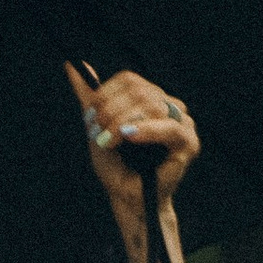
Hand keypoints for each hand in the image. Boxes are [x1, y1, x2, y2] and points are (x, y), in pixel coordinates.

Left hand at [64, 61, 198, 262]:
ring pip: (150, 104)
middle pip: (138, 90)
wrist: (127, 197)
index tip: (91, 117)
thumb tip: (72, 64)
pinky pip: (168, 127)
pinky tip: (129, 137)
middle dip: (111, 110)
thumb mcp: (97, 126)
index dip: (105, 94)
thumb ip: (89, 97)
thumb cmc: (116, 165)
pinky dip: (145, 130)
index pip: (129, 80)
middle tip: (98, 131)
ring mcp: (182, 122)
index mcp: (151, 99)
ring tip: (110, 141)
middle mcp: (169, 106)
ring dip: (122, 122)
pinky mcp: (189, 141)